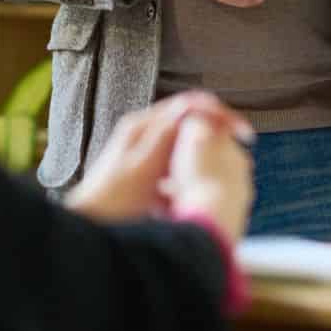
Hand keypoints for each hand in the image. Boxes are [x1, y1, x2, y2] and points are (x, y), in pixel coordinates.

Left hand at [65, 91, 253, 222]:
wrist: (87, 225)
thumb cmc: (112, 203)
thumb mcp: (143, 169)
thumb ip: (164, 136)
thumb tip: (190, 106)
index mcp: (142, 126)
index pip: (190, 104)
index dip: (221, 115)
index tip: (243, 133)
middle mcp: (141, 130)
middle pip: (190, 118)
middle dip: (218, 130)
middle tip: (242, 147)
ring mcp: (141, 147)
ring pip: (185, 139)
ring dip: (205, 150)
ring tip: (225, 166)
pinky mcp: (144, 167)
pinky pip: (176, 159)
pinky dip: (190, 168)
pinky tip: (196, 187)